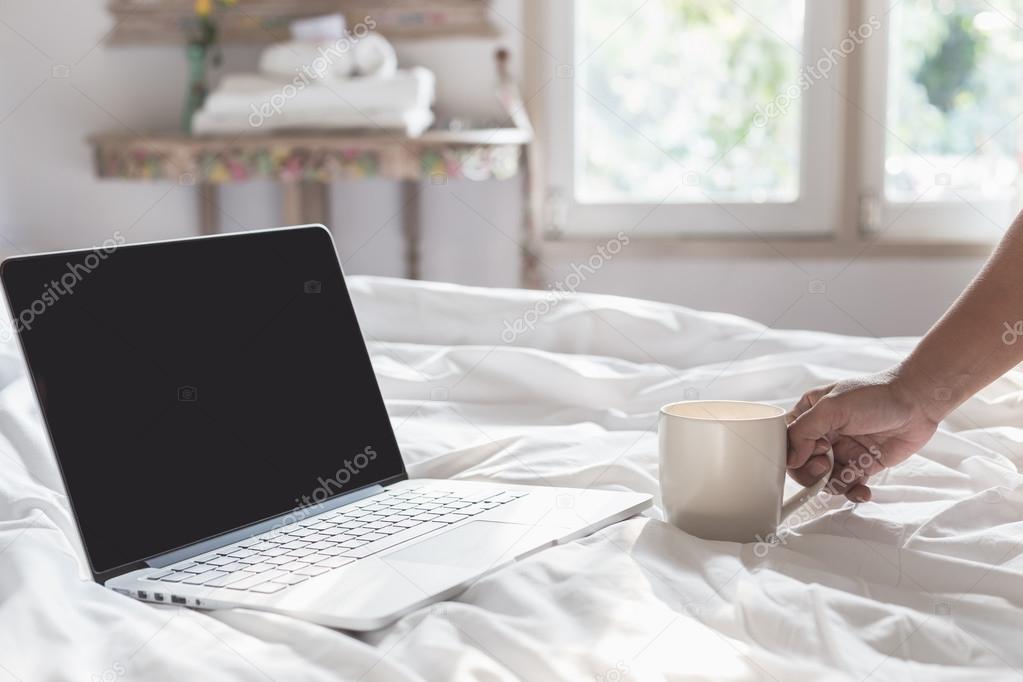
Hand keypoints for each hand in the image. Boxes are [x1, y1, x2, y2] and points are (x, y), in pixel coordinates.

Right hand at [786, 369, 942, 501]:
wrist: (917, 402)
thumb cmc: (875, 395)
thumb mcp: (832, 407)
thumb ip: (804, 431)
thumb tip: (790, 459)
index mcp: (809, 414)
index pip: (786, 442)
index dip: (793, 454)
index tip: (811, 454)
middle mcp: (822, 434)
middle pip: (802, 466)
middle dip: (812, 472)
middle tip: (827, 465)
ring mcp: (841, 450)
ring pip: (823, 479)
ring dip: (833, 485)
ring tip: (849, 475)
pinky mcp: (861, 464)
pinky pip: (848, 485)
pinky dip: (853, 492)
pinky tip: (861, 489)